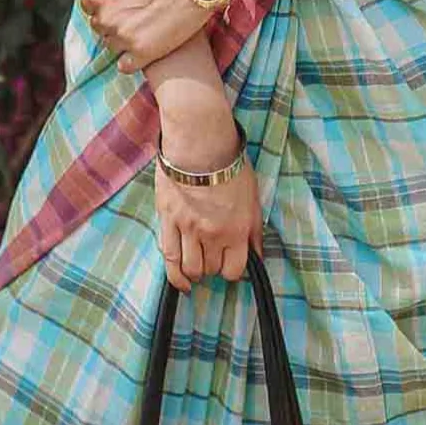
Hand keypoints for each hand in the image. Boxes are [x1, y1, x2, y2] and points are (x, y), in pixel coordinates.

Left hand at [79, 0, 215, 73]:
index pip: (88, 5)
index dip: (107, 0)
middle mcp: (107, 18)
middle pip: (100, 26)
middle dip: (114, 18)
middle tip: (139, 7)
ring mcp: (125, 37)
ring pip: (112, 45)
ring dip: (124, 37)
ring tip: (148, 22)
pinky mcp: (144, 53)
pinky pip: (125, 65)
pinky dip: (133, 58)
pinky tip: (148, 42)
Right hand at [155, 112, 261, 289]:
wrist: (200, 144)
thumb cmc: (229, 166)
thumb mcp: (252, 198)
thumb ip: (254, 231)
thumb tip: (257, 255)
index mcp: (237, 229)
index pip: (235, 269)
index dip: (233, 271)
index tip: (230, 265)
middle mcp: (213, 234)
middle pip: (211, 269)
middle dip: (213, 269)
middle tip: (213, 259)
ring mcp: (188, 229)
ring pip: (190, 268)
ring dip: (195, 273)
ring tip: (196, 270)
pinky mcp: (168, 221)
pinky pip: (169, 256)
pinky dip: (174, 274)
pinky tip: (180, 280)